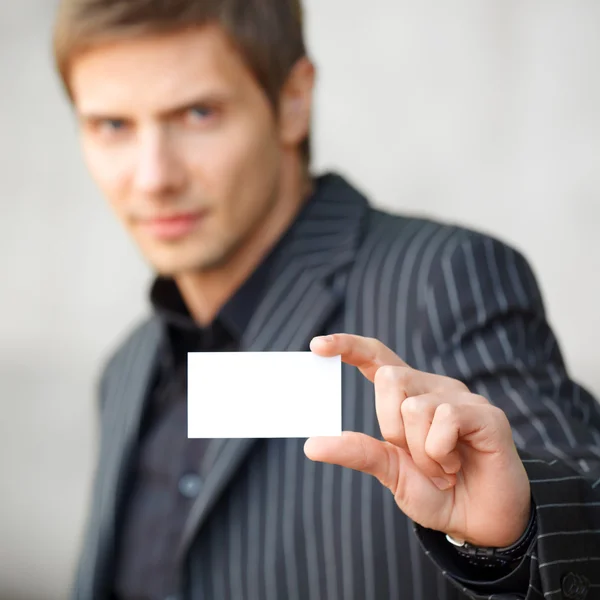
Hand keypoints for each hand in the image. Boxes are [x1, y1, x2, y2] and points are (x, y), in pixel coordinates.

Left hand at [305, 334, 530, 547]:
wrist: (479, 523)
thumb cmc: (437, 491)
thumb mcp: (390, 471)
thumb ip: (357, 452)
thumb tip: (311, 445)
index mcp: (408, 396)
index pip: (377, 357)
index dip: (348, 345)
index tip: (317, 345)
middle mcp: (433, 388)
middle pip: (389, 378)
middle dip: (390, 427)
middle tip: (414, 458)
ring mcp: (461, 398)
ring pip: (415, 406)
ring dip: (421, 452)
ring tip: (441, 469)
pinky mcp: (486, 414)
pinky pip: (446, 418)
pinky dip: (440, 454)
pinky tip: (456, 465)